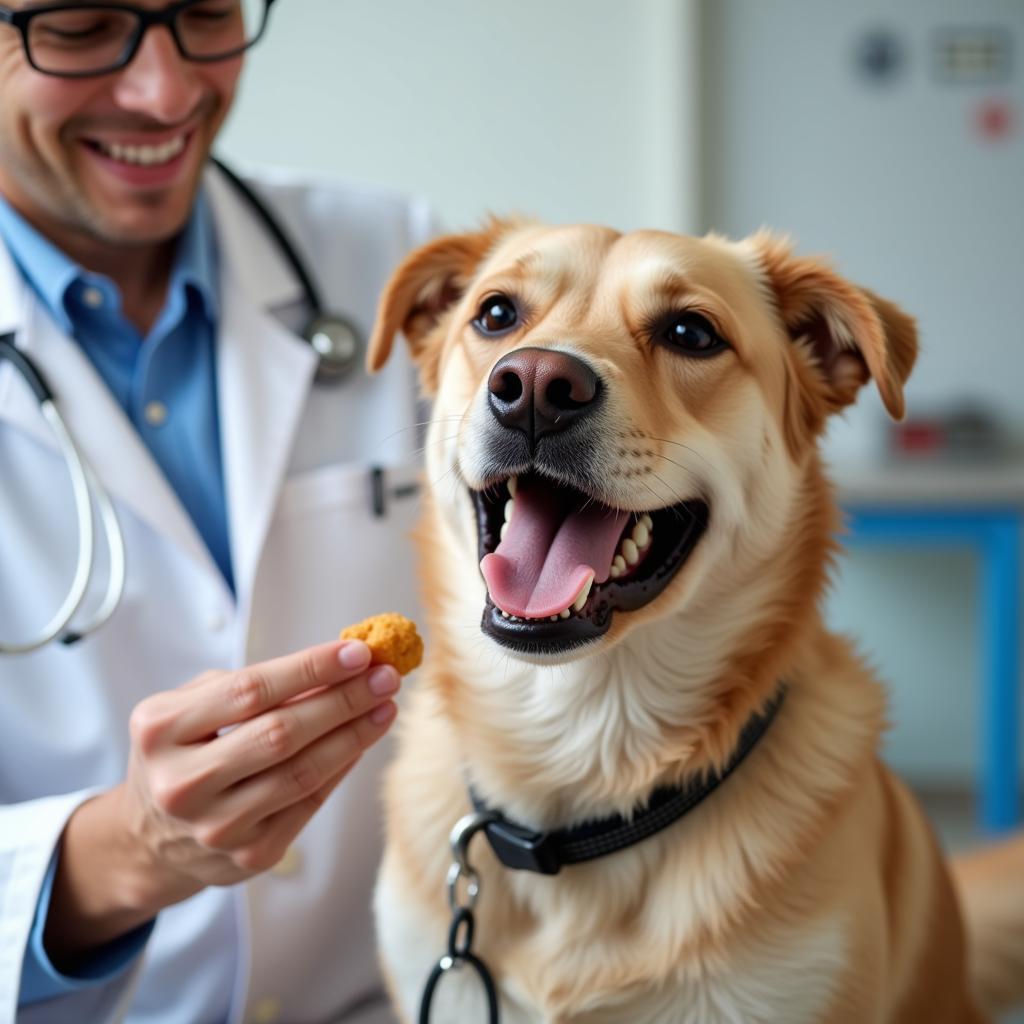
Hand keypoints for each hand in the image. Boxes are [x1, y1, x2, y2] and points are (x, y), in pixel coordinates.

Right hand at [45, 640, 398, 961]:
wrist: (151, 838)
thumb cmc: (184, 751)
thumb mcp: (192, 706)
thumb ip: (253, 684)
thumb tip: (338, 665)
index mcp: (161, 730)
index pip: (251, 690)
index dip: (311, 668)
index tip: (358, 651)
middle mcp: (182, 783)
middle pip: (282, 733)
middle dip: (344, 700)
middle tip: (385, 676)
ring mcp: (215, 827)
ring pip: (303, 773)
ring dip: (354, 735)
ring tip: (385, 705)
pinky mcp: (248, 856)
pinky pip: (310, 802)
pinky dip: (342, 766)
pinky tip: (362, 740)